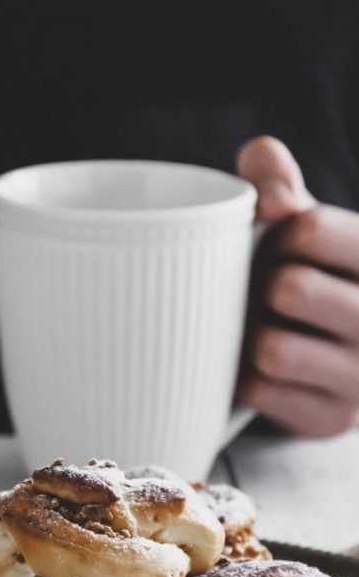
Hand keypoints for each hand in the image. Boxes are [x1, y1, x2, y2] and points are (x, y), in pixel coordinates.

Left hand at [237, 136, 358, 436]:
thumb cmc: (312, 279)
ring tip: (261, 330)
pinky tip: (257, 369)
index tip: (280, 245)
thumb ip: (281, 187)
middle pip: (288, 289)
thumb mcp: (306, 229)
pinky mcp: (331, 419)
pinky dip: (243, 379)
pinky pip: (259, 391)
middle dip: (261, 288)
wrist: (332, 369)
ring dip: (250, 337)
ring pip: (272, 348)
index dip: (276, 234)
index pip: (311, 229)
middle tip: (264, 293)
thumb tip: (259, 158)